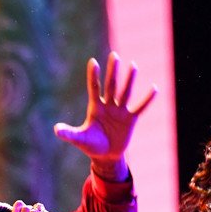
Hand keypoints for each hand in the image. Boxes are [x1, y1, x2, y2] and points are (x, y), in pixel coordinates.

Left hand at [53, 52, 156, 178]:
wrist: (106, 156)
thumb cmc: (91, 145)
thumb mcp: (79, 139)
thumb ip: (69, 133)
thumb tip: (56, 129)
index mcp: (95, 107)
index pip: (94, 88)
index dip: (93, 76)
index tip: (93, 62)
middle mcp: (108, 105)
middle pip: (111, 85)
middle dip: (112, 71)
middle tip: (114, 55)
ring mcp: (120, 111)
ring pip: (125, 92)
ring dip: (129, 80)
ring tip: (133, 65)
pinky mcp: (130, 119)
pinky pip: (140, 107)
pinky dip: (147, 99)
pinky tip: (154, 88)